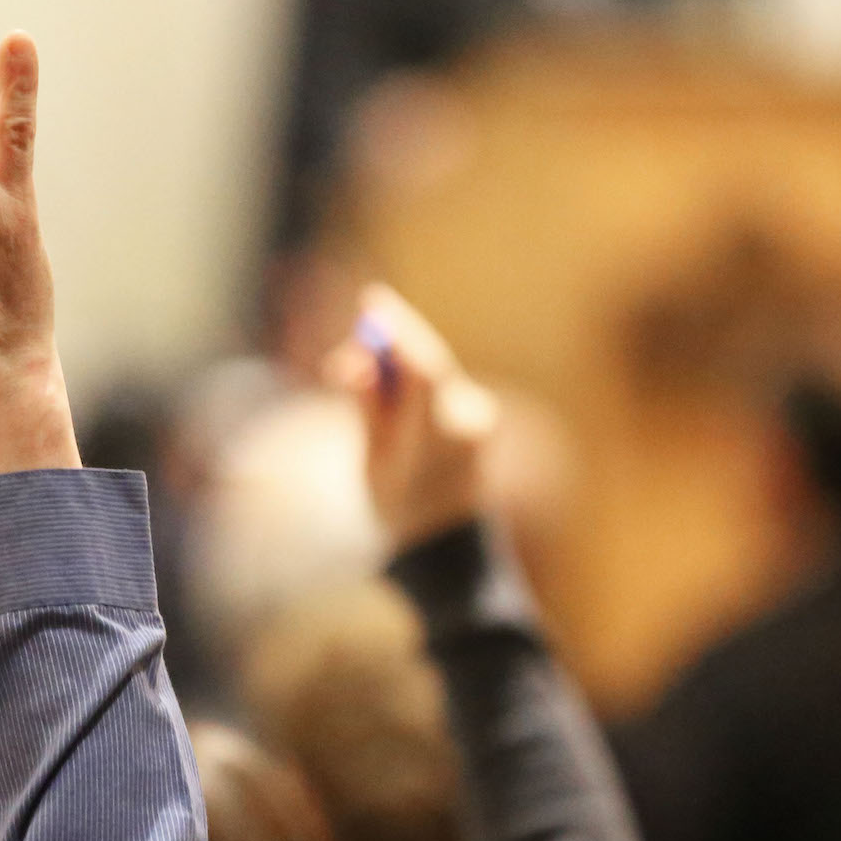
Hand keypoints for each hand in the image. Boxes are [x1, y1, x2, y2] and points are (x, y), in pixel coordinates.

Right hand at [325, 284, 498, 550]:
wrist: (441, 538)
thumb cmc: (396, 498)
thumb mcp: (372, 454)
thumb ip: (367, 402)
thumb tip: (355, 359)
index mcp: (443, 437)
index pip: (423, 370)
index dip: (397, 332)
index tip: (371, 302)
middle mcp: (472, 423)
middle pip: (430, 360)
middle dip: (396, 337)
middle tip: (368, 307)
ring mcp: (483, 421)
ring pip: (434, 370)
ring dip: (402, 363)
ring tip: (369, 382)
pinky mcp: (485, 419)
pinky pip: (443, 384)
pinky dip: (416, 379)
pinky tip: (399, 397)